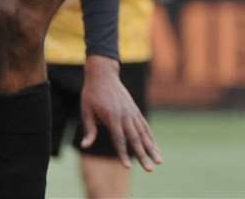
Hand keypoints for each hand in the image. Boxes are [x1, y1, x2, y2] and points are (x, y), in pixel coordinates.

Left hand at [79, 56, 161, 171]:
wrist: (103, 74)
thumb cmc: (91, 93)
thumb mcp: (86, 110)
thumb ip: (89, 129)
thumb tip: (85, 146)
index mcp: (112, 117)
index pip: (118, 140)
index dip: (123, 154)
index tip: (127, 167)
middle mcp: (125, 115)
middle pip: (135, 139)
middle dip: (143, 156)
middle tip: (150, 170)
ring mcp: (132, 112)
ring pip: (144, 133)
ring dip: (152, 148)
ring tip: (159, 161)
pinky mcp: (135, 110)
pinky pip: (144, 126)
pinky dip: (150, 137)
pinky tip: (155, 147)